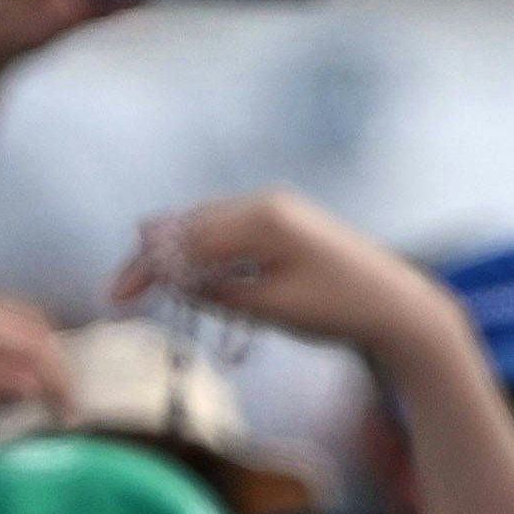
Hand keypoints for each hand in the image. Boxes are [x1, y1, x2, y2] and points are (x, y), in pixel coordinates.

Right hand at [106, 190, 458, 364]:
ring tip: (145, 286)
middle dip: (152, 259)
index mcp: (263, 218)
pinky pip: (227, 232)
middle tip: (121, 294)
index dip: (146, 268)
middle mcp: (265, 203)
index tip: (117, 298)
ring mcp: (276, 209)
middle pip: (189, 225)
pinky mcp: (283, 223)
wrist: (397, 306)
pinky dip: (201, 253)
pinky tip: (186, 275)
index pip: (186, 240)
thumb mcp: (269, 306)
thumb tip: (171, 280)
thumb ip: (215, 289)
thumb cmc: (337, 310)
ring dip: (175, 255)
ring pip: (205, 226)